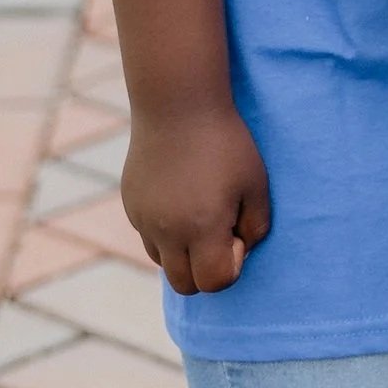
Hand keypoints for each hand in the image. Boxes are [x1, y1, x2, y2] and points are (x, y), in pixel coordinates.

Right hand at [119, 100, 271, 294]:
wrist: (177, 103)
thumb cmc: (225, 142)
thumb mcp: (255, 183)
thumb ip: (256, 226)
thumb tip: (241, 250)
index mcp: (201, 227)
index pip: (215, 282)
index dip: (232, 265)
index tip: (236, 231)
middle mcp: (167, 232)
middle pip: (185, 284)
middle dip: (205, 270)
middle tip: (219, 229)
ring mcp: (144, 220)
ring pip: (163, 262)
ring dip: (183, 252)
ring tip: (198, 211)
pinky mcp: (131, 206)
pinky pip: (150, 236)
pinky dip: (166, 231)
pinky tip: (180, 195)